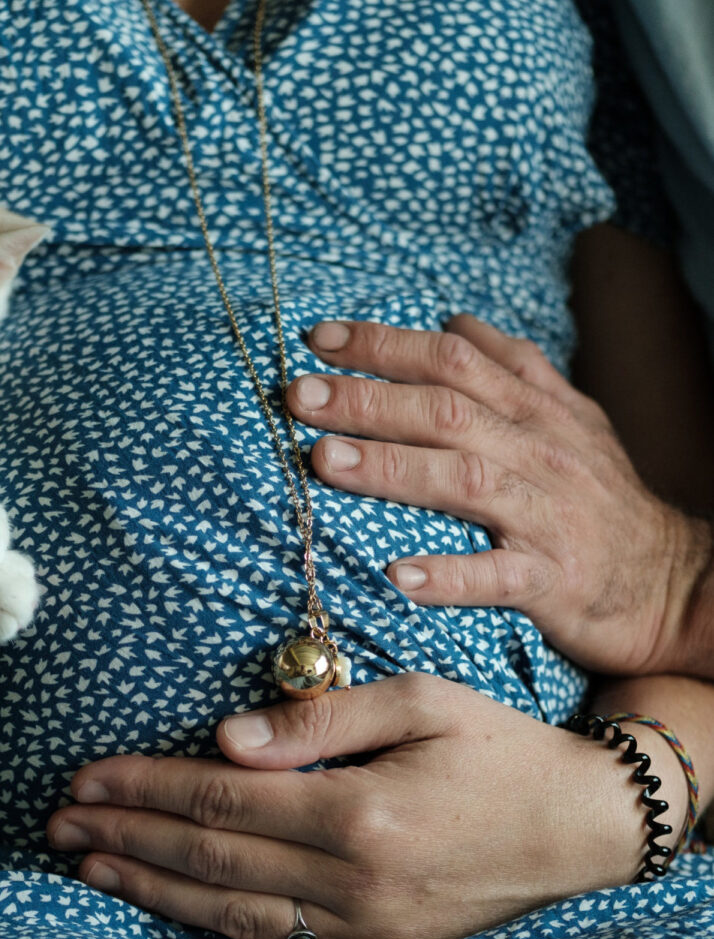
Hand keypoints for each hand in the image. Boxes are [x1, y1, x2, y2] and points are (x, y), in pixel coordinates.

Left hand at [47, 677, 671, 938]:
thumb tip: (226, 739)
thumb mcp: (418, 701)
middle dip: (127, 837)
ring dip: (154, 893)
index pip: (221, 800)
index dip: (146, 786)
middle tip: (59, 825)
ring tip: (91, 870)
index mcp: (358, 811)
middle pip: (212, 860)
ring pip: (235, 917)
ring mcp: (368, 932)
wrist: (579, 822)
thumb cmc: (497, 745)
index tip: (86, 777)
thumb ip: (318, 722)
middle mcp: (355, 882)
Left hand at [284, 315, 711, 675]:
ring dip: (392, 469)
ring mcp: (545, 515)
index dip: (385, 345)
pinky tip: (397, 574)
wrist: (674, 582)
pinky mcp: (553, 580)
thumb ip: (513, 366)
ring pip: (465, 480)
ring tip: (326, 462)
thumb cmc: (603, 497)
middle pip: (446, 411)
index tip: (319, 339)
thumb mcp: (570, 416)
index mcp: (534, 410)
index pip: (451, 360)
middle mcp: (537, 451)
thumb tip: (454, 321)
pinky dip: (449, 576)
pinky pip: (498, 577)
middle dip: (368, 399)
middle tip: (298, 395)